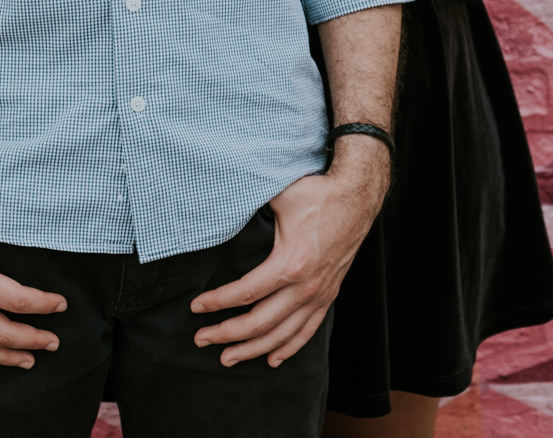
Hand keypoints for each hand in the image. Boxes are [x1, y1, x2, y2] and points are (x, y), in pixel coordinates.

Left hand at [190, 151, 388, 366]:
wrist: (357, 197)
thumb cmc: (316, 193)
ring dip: (253, 350)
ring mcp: (319, 294)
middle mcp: (305, 287)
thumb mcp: (279, 196)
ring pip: (282, 335)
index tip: (195, 307)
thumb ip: (248, 203)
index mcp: (289, 263)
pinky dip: (288, 348)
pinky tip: (272, 359)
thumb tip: (218, 203)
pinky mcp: (328, 295)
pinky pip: (307, 330)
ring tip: (228, 358)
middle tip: (200, 339)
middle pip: (259, 323)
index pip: (245, 293)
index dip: (217, 302)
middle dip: (226, 334)